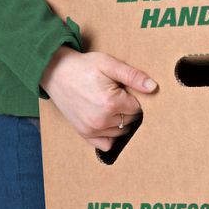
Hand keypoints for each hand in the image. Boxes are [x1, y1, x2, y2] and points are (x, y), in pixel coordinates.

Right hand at [41, 47, 156, 151]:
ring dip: (120, 120)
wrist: (56, 72)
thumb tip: (153, 87)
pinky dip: (110, 136)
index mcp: (111, 103)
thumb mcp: (109, 64)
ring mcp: (92, 129)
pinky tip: (107, 122)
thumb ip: (133, 76)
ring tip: (108, 104)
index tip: (122, 88)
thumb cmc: (83, 67)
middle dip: (127, 109)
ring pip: (121, 131)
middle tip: (114, 94)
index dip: (132, 97)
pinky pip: (106, 144)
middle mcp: (102, 120)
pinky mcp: (85, 133)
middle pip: (131, 120)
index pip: (138, 108)